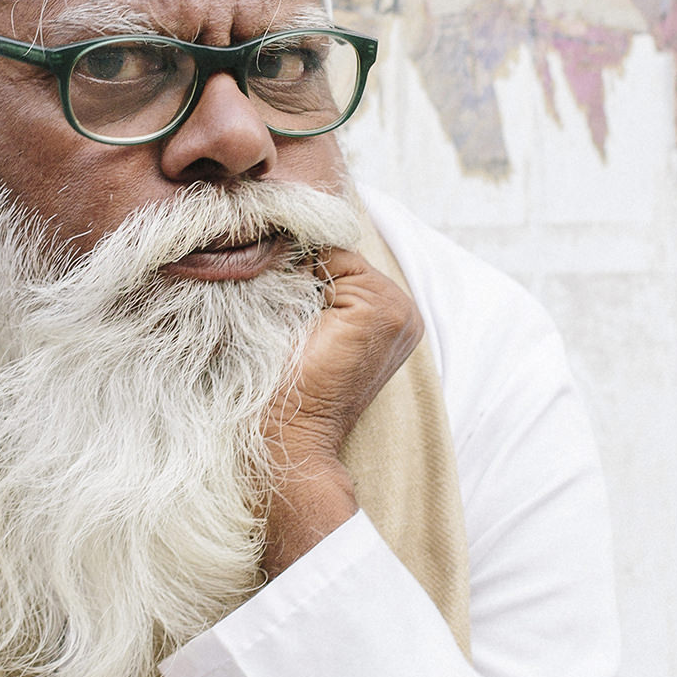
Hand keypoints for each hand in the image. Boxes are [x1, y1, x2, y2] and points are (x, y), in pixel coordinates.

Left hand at [263, 247, 424, 576]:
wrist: (290, 434)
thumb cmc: (289, 390)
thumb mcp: (308, 330)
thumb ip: (314, 289)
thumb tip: (283, 243)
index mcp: (394, 319)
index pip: (348, 265)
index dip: (308, 265)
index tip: (274, 274)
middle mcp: (405, 311)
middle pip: (344, 256)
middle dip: (305, 263)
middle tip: (271, 288)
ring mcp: (397, 308)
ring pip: (336, 254)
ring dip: (300, 268)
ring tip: (278, 304)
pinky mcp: (377, 308)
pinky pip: (332, 259)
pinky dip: (301, 272)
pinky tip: (285, 304)